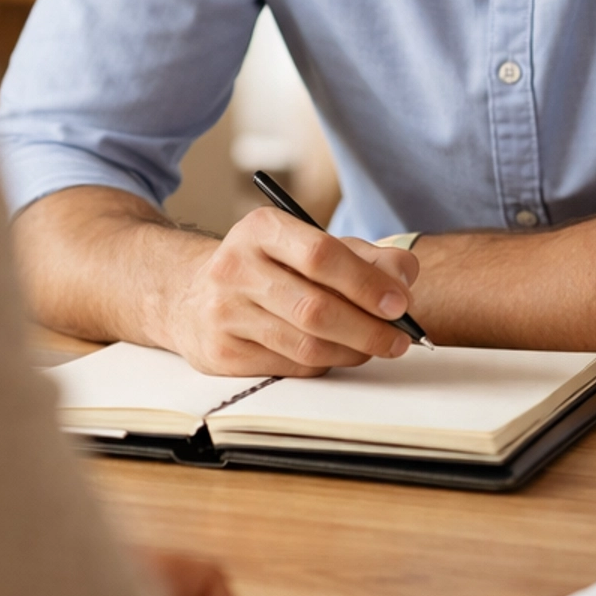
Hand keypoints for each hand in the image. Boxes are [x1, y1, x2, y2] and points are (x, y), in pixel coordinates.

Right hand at [169, 209, 420, 375]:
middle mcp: (235, 267)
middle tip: (400, 338)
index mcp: (260, 228)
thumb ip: (364, 257)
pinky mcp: (221, 353)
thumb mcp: (309, 246)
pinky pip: (290, 367)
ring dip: (352, 351)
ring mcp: (223, 313)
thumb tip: (404, 279)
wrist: (190, 295)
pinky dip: (324, 364)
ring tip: (375, 347)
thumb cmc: (268, 269)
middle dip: (368, 328)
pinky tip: (335, 353)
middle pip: (315, 308)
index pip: (320, 255)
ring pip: (305, 345)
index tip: (400, 303)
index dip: (366, 283)